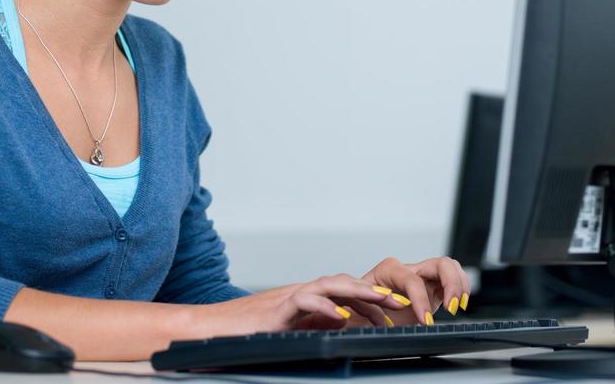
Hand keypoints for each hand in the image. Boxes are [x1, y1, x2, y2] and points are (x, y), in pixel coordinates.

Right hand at [194, 256, 469, 338]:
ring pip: (329, 285)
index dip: (370, 298)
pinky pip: (304, 301)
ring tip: (381, 300)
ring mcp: (290, 298)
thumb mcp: (292, 330)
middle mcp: (303, 293)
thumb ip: (316, 324)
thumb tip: (341, 323)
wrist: (215, 328)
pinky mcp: (277, 309)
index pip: (345, 293)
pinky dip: (323, 307)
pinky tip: (339, 315)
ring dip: (358, 292)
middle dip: (374, 291)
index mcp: (308, 300)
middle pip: (344, 283)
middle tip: (399, 302)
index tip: (395, 309)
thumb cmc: (251, 331)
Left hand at [355, 255, 470, 326]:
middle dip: (450, 283)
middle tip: (451, 308)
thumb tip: (387, 317)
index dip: (420, 299)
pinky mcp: (431, 289)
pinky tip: (458, 306)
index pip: (411, 279)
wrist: (359, 315)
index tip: (425, 321)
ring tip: (457, 306)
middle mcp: (407, 271)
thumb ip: (368, 313)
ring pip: (449, 267)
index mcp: (387, 271)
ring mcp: (421, 278)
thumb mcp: (357, 313)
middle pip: (439, 263)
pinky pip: (453, 279)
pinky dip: (462, 289)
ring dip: (459, 284)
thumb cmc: (357, 312)